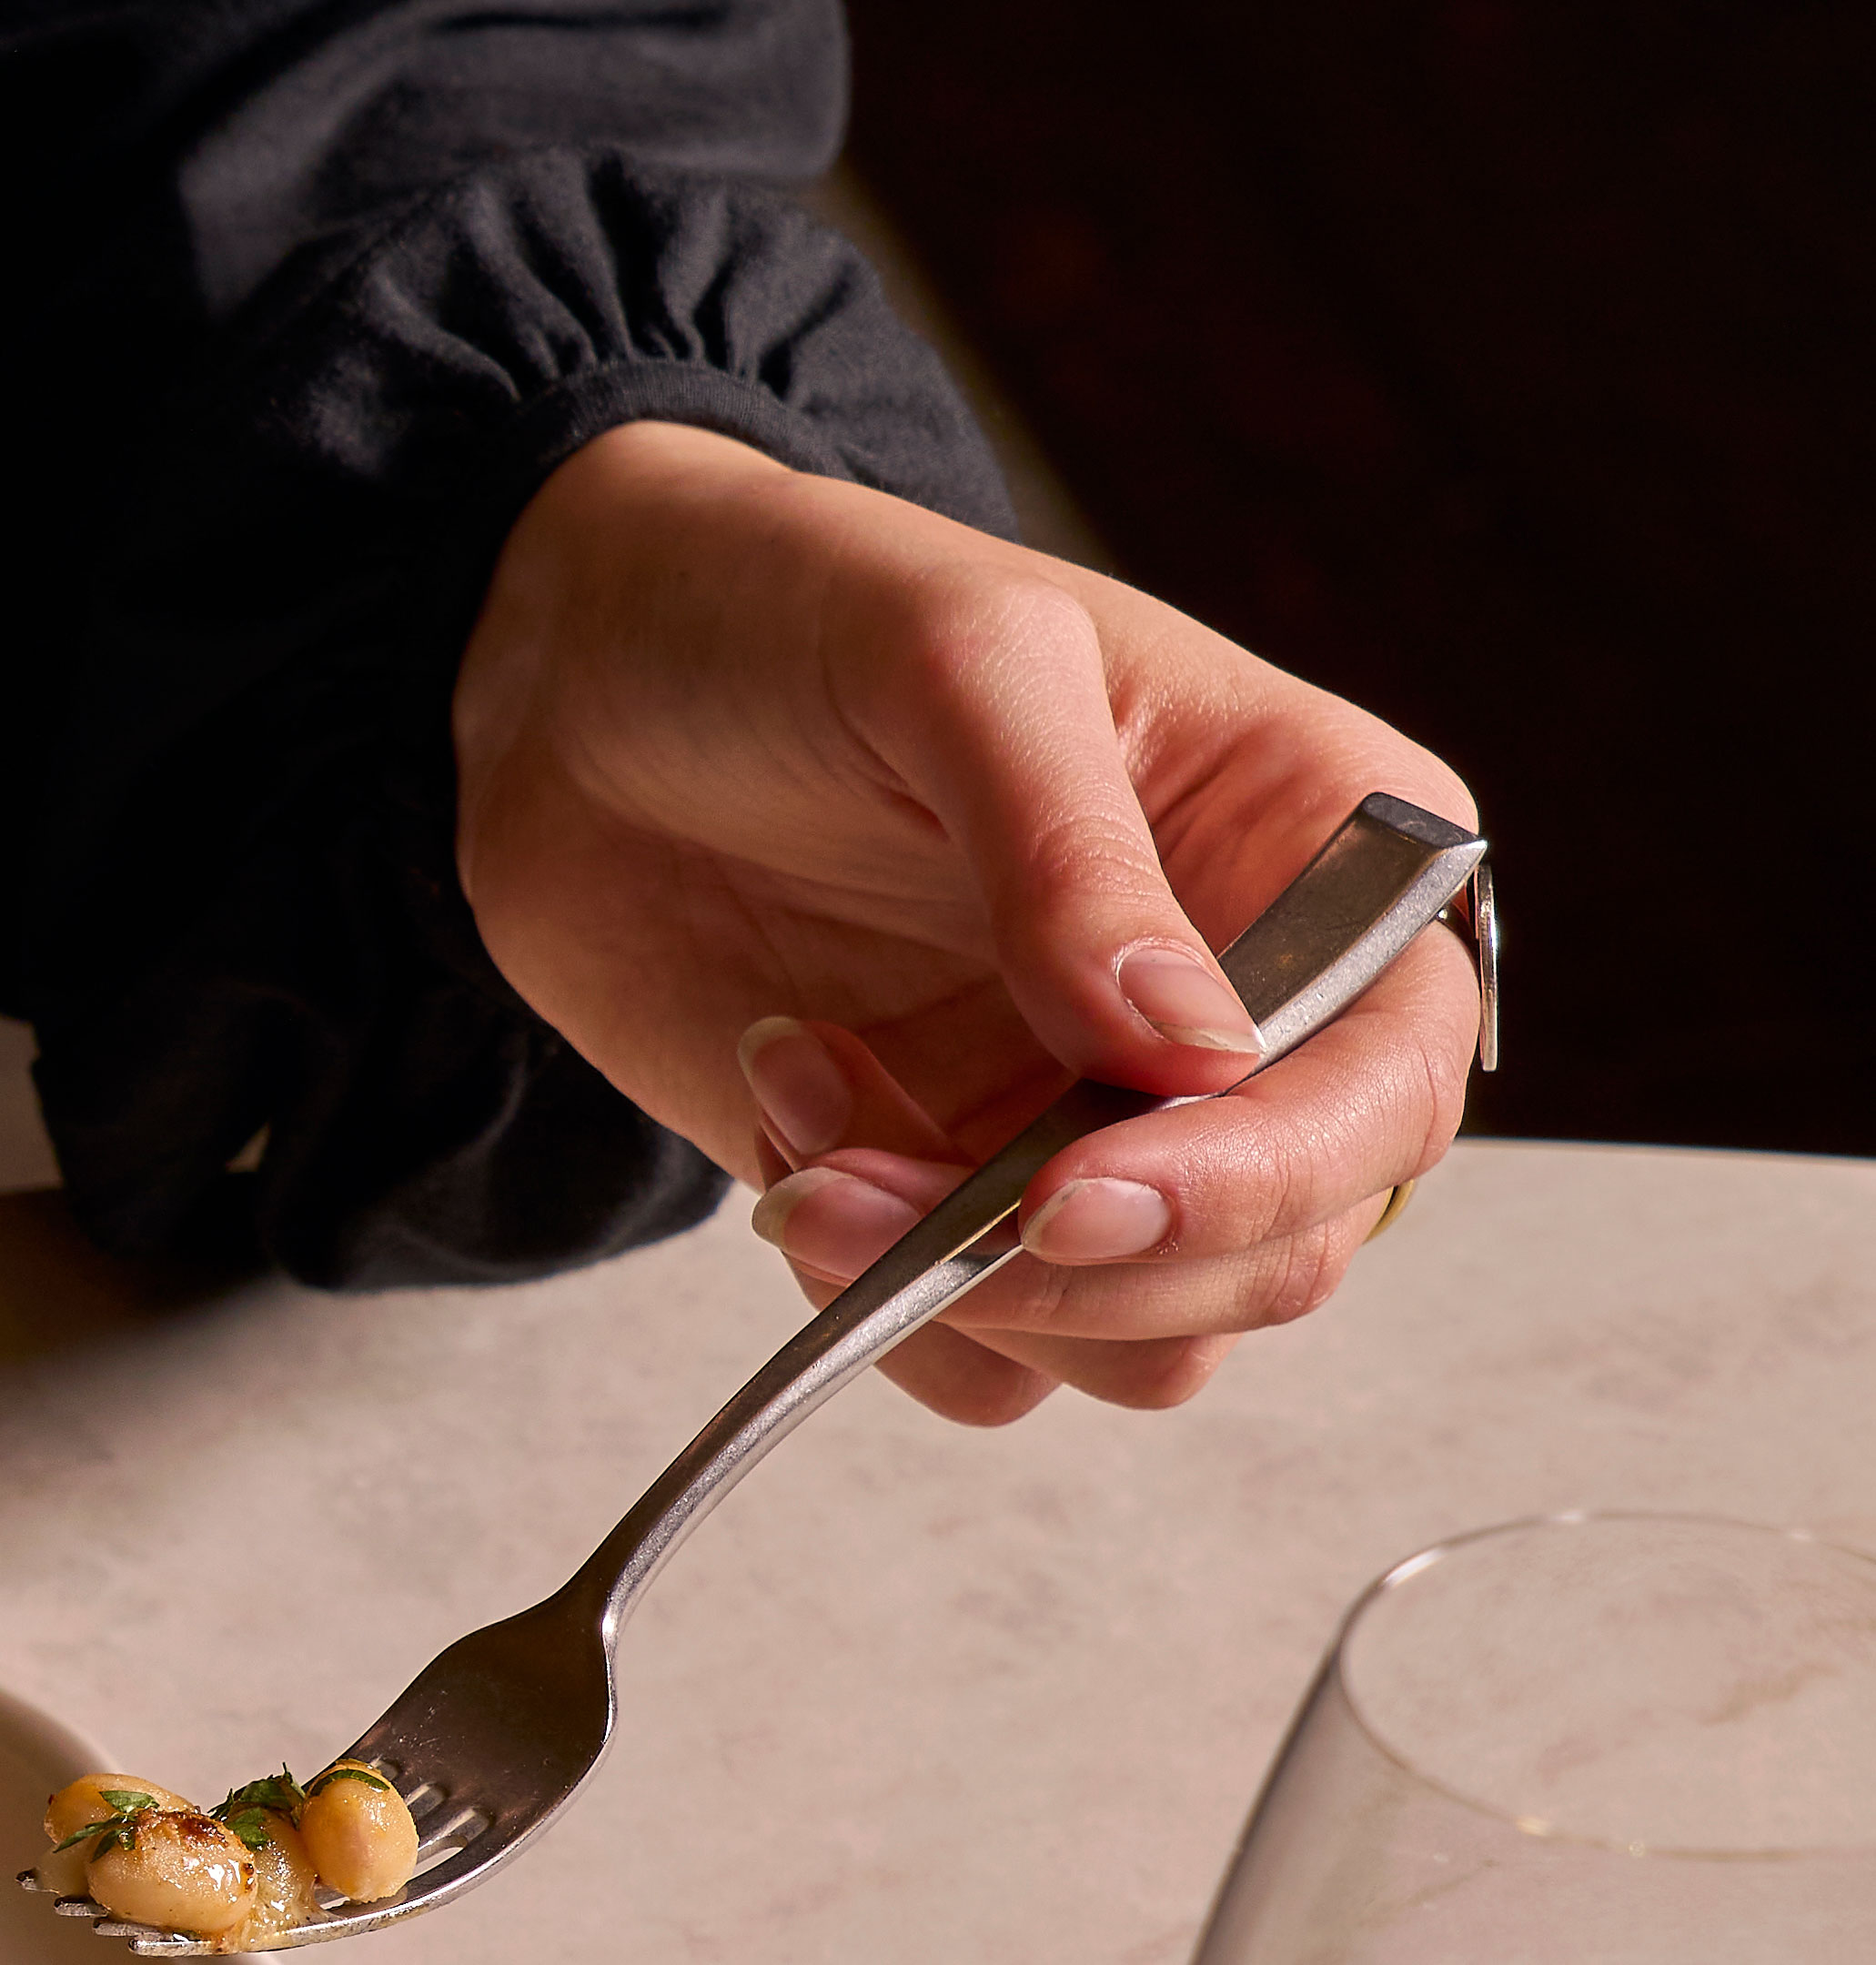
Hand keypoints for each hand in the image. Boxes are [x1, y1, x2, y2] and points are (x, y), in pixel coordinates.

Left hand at [449, 423, 1479, 1429]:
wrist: (577, 674)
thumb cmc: (792, 607)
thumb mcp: (953, 665)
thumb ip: (1072, 855)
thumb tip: (1191, 1053)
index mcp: (1317, 854)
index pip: (1387, 1083)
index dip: (1265, 1174)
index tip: (1081, 1194)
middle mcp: (1242, 1019)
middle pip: (1281, 1250)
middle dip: (1086, 1258)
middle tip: (886, 1180)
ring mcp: (1096, 1123)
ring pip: (1136, 1337)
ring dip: (956, 1284)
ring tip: (802, 1109)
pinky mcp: (953, 1198)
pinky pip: (978, 1358)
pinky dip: (869, 1292)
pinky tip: (781, 1109)